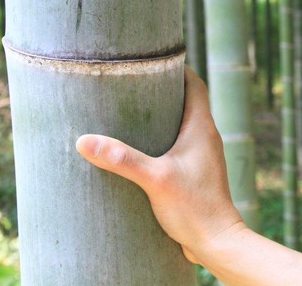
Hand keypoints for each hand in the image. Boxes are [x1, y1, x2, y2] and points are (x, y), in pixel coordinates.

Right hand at [75, 67, 244, 262]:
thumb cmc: (195, 207)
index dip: (177, 68)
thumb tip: (85, 140)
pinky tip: (138, 150)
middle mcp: (205, 137)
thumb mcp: (155, 179)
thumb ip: (122, 158)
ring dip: (160, 117)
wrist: (216, 241)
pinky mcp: (194, 173)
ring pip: (181, 125)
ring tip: (129, 114)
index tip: (153, 59)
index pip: (195, 84)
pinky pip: (177, 146)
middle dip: (162, 91)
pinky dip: (160, 140)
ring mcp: (201, 156)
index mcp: (202, 127)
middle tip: (131, 85)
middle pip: (186, 102)